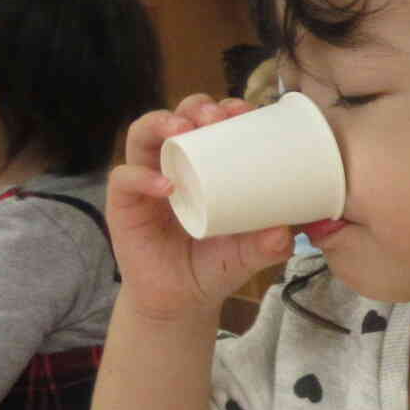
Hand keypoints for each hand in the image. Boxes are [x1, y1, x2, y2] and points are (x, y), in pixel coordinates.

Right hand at [109, 95, 293, 324]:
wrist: (182, 302)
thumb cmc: (216, 265)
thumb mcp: (248, 255)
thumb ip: (268, 245)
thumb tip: (286, 232)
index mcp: (208, 166)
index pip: (213, 125)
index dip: (226, 110)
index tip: (245, 111)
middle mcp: (175, 165)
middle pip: (178, 117)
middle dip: (195, 107)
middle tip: (215, 117)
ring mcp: (146, 181)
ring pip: (142, 134)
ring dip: (161, 123)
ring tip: (182, 129)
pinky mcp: (123, 203)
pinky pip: (124, 179)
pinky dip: (141, 177)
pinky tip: (165, 185)